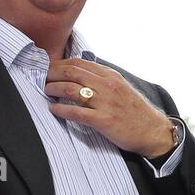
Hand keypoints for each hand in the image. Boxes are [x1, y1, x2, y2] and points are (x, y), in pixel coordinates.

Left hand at [45, 58, 175, 157]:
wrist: (153, 131)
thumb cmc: (135, 111)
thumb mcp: (121, 87)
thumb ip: (103, 79)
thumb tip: (81, 75)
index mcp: (110, 76)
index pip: (79, 63)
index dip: (61, 64)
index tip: (50, 68)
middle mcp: (107, 85)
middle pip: (72, 72)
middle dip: (53, 73)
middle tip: (42, 78)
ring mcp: (105, 103)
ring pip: (71, 90)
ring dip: (54, 89)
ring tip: (46, 91)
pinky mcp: (103, 120)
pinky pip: (76, 113)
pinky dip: (61, 110)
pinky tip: (54, 110)